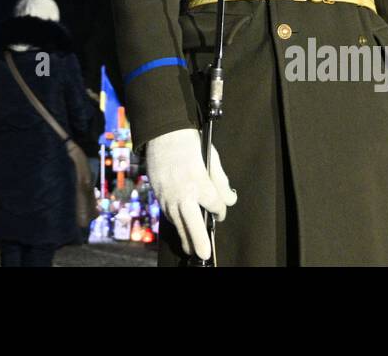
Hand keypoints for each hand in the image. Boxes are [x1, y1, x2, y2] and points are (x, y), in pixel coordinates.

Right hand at [144, 128, 236, 259]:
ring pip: (177, 222)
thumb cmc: (189, 143)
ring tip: (192, 248)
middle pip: (192, 224)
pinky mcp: (159, 194)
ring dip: (185, 236)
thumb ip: (220, 181)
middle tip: (204, 254)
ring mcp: (168, 195)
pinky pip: (168, 213)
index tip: (221, 211)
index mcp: (199, 182)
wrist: (162, 133)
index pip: (215, 205)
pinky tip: (181, 225)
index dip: (221, 210)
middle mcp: (182, 192)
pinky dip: (175, 221)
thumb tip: (229, 199)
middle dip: (199, 240)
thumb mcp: (212, 158)